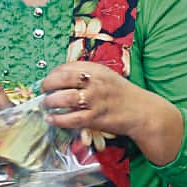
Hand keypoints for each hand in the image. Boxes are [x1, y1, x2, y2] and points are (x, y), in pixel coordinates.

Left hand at [40, 62, 183, 163]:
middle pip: (62, 79)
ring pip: (64, 99)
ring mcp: (95, 100)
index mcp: (97, 70)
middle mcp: (95, 82)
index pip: (67, 67)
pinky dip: (58, 119)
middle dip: (48, 85)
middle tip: (43, 90)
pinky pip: (71, 119)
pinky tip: (52, 119)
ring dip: (51, 102)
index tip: (49, 79)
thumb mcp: (106, 77)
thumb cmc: (122, 94)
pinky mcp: (96, 118)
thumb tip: (61, 78)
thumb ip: (87, 75)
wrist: (143, 112)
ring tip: (46, 104)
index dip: (53, 73)